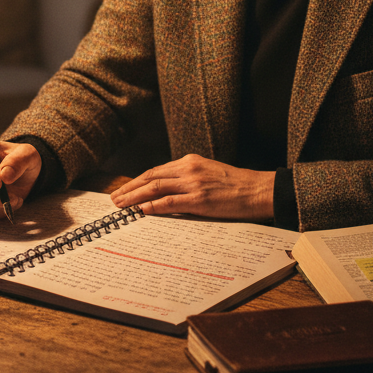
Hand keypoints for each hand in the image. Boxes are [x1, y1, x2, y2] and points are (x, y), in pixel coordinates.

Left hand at [110, 155, 274, 220]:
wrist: (257, 190)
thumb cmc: (235, 184)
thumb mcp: (208, 172)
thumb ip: (188, 178)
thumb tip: (167, 191)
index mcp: (189, 162)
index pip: (156, 171)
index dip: (137, 181)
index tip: (125, 189)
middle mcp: (188, 169)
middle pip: (151, 177)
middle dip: (130, 188)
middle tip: (115, 198)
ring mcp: (193, 184)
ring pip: (156, 188)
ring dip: (135, 197)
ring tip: (121, 205)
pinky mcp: (200, 199)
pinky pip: (171, 202)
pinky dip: (154, 206)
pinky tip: (142, 211)